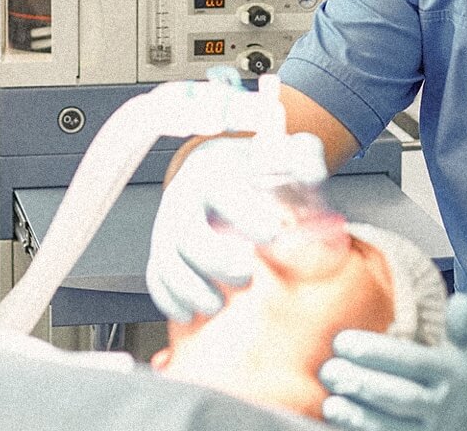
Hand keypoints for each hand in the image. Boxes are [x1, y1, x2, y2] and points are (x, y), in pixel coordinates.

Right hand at [146, 131, 327, 322]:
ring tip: (216, 305)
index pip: (221, 192)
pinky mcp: (163, 250)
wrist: (223, 168)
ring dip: (189, 288)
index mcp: (213, 171)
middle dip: (214, 259)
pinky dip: (169, 299)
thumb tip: (310, 177)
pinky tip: (190, 314)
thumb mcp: (285, 152)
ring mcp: (169, 226)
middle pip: (187, 233)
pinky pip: (156, 277)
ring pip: (166, 260)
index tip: (272, 235)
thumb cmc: (259, 166)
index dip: (244, 215)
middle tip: (246, 274)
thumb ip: (303, 158)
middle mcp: (184, 198)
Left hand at [320, 294, 466, 430]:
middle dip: (361, 385)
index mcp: (452, 371)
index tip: (342, 341)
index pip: (411, 361)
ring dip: (359, 418)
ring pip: (393, 428)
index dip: (375, 353)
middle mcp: (443, 404)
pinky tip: (340, 427)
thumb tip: (457, 302)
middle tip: (328, 370)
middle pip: (398, 397)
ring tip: (330, 404)